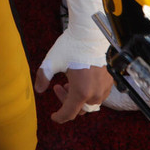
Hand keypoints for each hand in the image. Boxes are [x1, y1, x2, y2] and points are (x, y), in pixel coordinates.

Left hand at [34, 0, 112, 121]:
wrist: (91, 32)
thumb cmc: (71, 46)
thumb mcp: (52, 61)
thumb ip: (43, 77)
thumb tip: (39, 90)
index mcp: (81, 92)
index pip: (69, 113)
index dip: (59, 117)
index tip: (53, 116)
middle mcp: (95, 93)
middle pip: (80, 108)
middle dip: (67, 101)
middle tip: (57, 87)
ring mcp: (104, 88)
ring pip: (90, 102)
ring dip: (78, 97)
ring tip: (69, 82)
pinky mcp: (110, 81)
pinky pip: (98, 94)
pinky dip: (88, 92)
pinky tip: (81, 79)